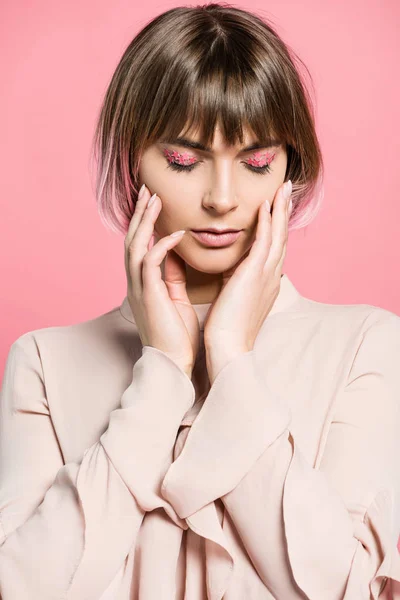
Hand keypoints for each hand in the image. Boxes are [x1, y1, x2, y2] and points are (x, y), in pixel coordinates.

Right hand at [124, 184, 199, 376]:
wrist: (174, 362)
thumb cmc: (177, 333)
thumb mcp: (174, 298)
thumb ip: (172, 275)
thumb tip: (177, 253)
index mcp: (143, 282)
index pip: (140, 245)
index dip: (144, 223)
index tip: (153, 202)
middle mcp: (136, 282)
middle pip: (132, 239)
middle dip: (140, 213)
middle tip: (148, 190)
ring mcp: (140, 288)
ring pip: (135, 245)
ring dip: (144, 221)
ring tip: (154, 199)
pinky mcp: (149, 295)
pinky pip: (150, 263)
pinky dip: (161, 245)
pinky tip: (176, 233)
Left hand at [203, 180, 292, 382]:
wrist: (228, 348)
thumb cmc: (227, 329)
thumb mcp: (234, 299)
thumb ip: (236, 282)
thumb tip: (230, 273)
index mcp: (265, 282)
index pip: (273, 248)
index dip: (276, 226)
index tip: (275, 208)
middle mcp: (271, 276)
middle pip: (281, 237)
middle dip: (284, 212)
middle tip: (286, 189)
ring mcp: (266, 275)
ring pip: (277, 235)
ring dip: (280, 210)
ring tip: (283, 188)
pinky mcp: (255, 275)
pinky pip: (264, 241)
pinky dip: (267, 222)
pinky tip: (266, 205)